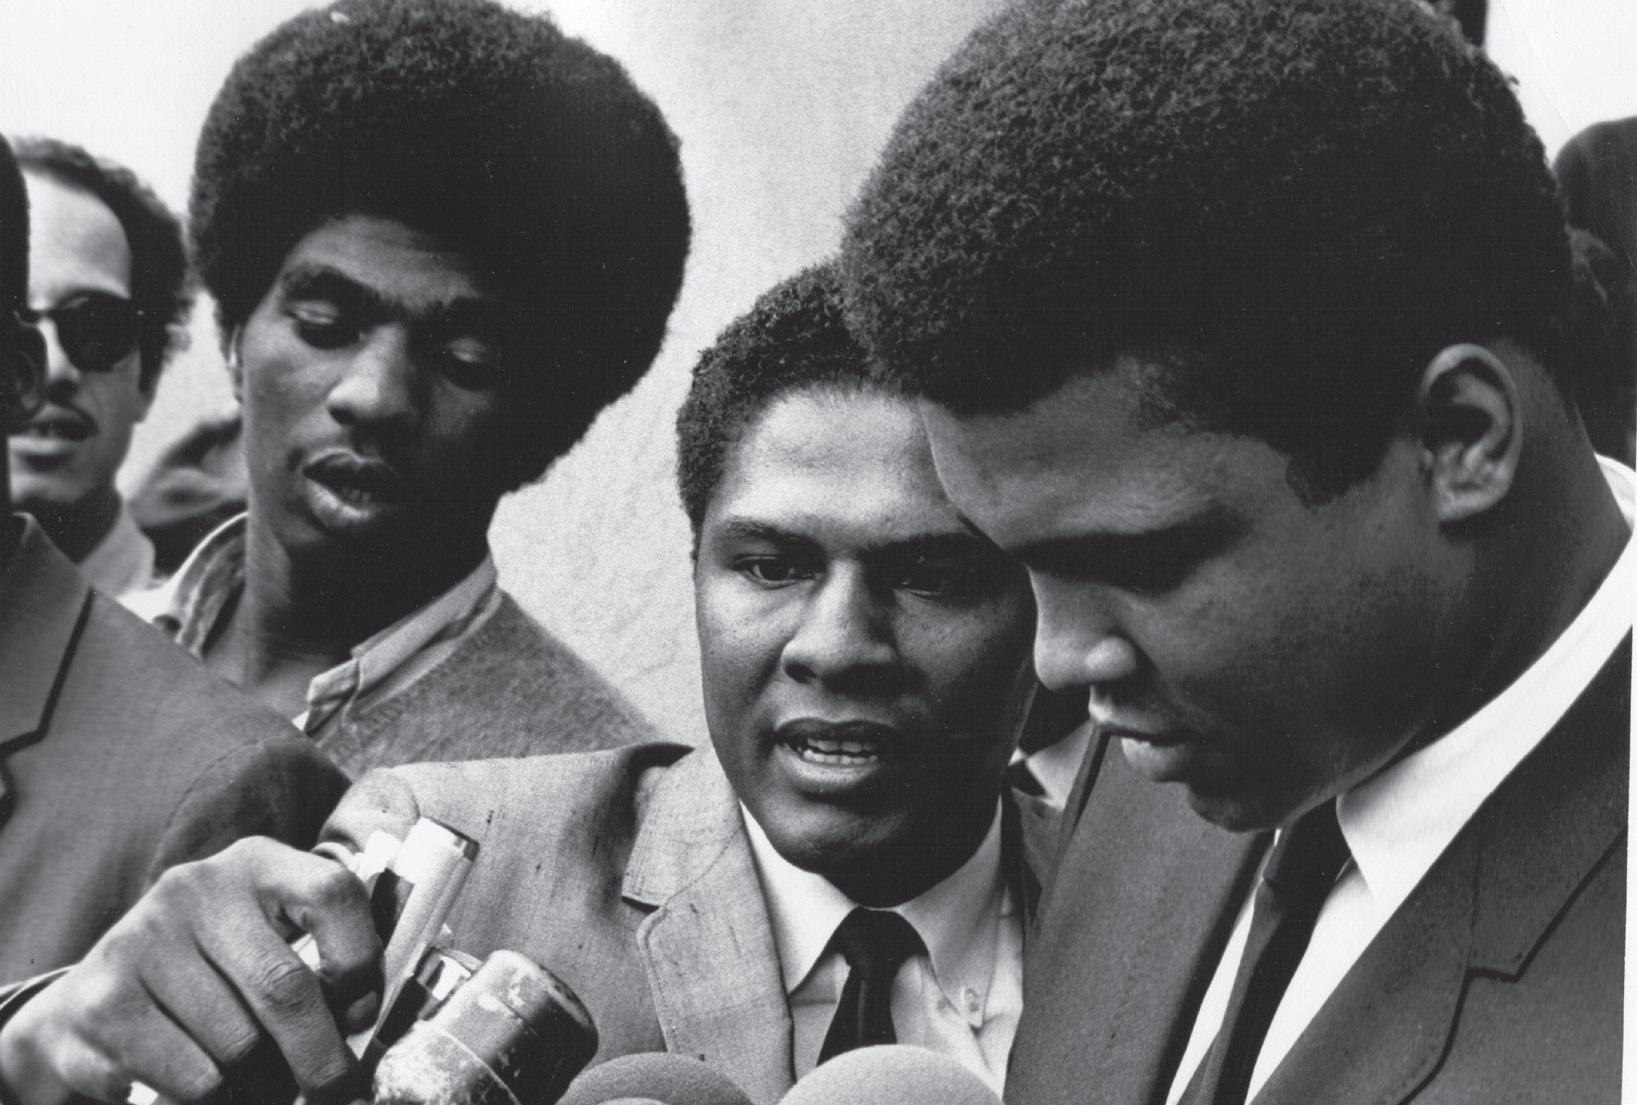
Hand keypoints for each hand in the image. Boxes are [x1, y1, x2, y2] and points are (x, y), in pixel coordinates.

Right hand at [0, 837, 381, 1104]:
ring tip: (249, 1072)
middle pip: (285, 985)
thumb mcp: (267, 943)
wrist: (100, 1003)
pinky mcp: (102, 1001)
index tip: (359, 1015)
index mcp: (255, 864)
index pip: (332, 893)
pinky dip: (213, 1096)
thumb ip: (318, 964)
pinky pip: (193, 1076)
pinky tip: (200, 1079)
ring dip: (258, 1078)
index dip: (360, 961)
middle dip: (321, 1054)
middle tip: (335, 1089)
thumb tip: (361, 1027)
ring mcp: (143, 939)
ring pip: (239, 1043)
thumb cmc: (215, 977)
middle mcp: (197, 889)